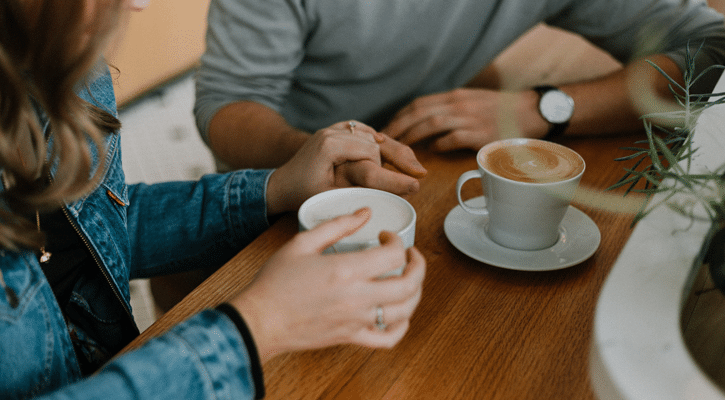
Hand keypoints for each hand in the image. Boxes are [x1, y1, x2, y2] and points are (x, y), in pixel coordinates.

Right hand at [230, 208, 425, 362]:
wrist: (260, 320)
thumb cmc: (275, 282)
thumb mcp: (302, 242)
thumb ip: (337, 225)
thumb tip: (365, 213)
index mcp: (346, 270)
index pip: (393, 254)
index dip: (397, 240)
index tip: (386, 236)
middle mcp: (357, 297)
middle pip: (409, 284)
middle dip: (418, 265)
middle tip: (411, 255)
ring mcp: (356, 321)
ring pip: (405, 311)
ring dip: (416, 293)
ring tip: (409, 280)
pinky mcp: (351, 337)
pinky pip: (388, 339)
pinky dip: (402, 327)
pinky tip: (399, 314)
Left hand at [267, 121, 425, 214]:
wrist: (281, 183)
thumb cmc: (302, 193)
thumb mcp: (331, 194)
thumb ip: (361, 187)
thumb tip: (392, 188)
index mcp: (330, 144)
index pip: (371, 153)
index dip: (391, 171)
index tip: (412, 185)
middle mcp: (333, 131)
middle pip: (376, 141)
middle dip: (400, 157)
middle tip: (421, 174)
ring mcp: (335, 128)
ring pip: (373, 136)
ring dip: (393, 150)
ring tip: (414, 167)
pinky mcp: (337, 131)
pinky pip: (365, 133)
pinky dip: (380, 142)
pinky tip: (396, 151)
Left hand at [384, 88, 535, 151]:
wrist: (533, 111)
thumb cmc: (502, 110)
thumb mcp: (473, 102)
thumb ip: (451, 110)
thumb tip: (427, 125)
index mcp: (455, 97)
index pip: (419, 103)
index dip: (400, 116)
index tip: (387, 129)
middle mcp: (459, 104)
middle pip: (419, 112)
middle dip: (398, 127)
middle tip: (384, 142)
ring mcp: (470, 118)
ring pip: (431, 123)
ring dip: (412, 136)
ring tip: (401, 149)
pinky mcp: (481, 133)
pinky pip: (453, 138)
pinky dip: (440, 144)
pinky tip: (432, 152)